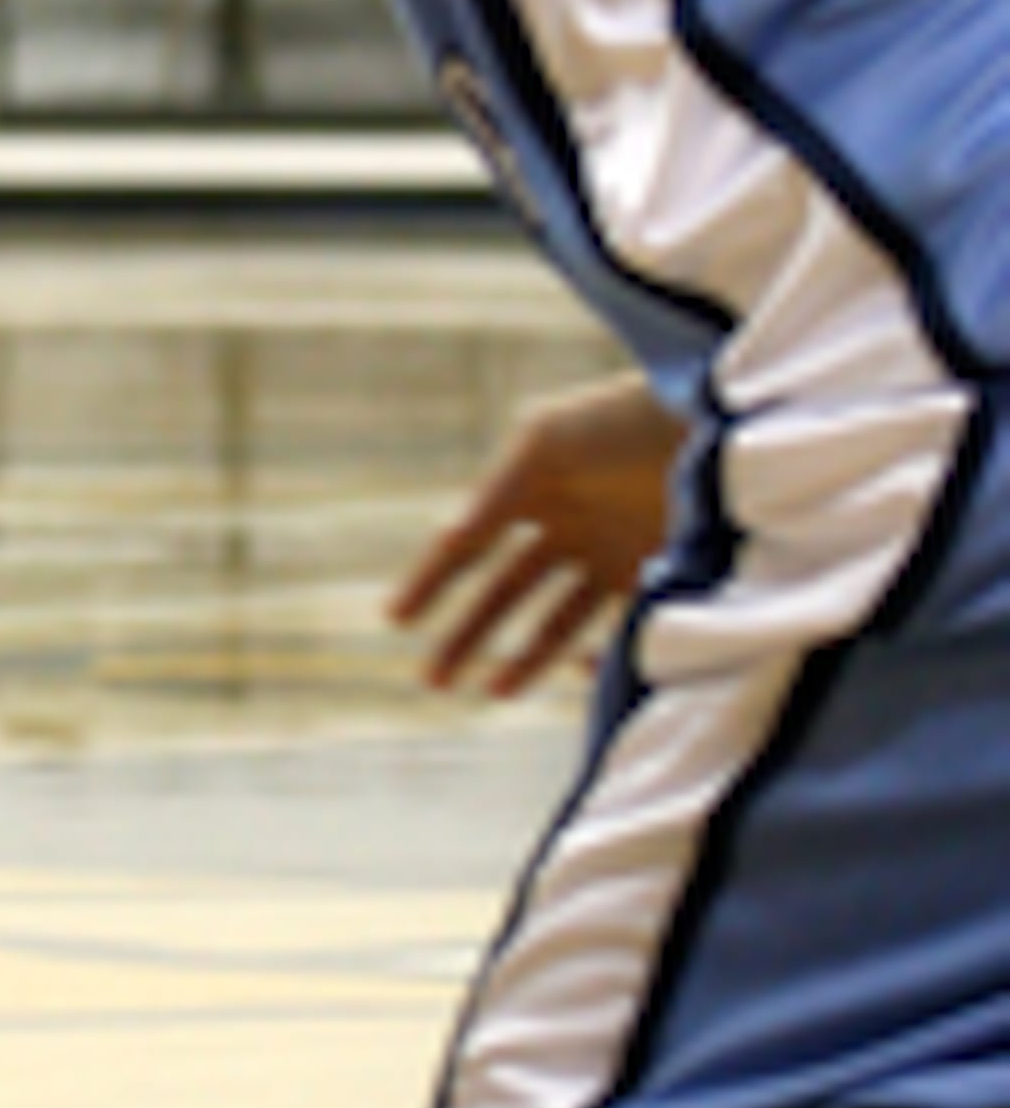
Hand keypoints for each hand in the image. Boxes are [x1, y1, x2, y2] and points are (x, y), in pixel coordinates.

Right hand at [388, 384, 676, 696]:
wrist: (713, 422)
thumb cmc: (621, 418)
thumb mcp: (546, 441)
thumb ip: (497, 491)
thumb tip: (448, 537)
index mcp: (529, 487)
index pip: (467, 544)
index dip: (429, 581)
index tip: (394, 619)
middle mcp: (566, 527)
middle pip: (503, 593)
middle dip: (465, 635)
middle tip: (432, 680)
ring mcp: (611, 556)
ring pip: (553, 621)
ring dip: (522, 657)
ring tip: (494, 690)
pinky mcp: (657, 578)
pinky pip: (615, 630)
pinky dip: (594, 656)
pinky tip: (575, 667)